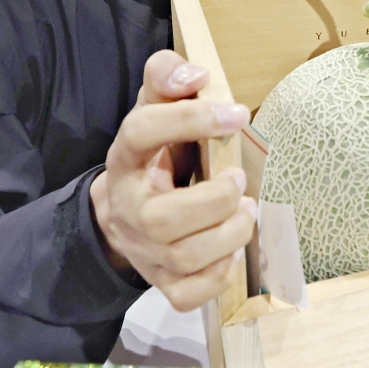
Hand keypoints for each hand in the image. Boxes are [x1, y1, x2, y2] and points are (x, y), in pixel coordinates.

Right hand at [90, 50, 255, 310]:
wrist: (122, 212)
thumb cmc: (153, 153)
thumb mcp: (154, 107)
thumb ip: (167, 77)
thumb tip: (196, 73)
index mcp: (125, 158)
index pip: (142, 132)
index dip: (191, 118)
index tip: (238, 113)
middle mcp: (128, 208)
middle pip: (163, 219)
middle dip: (215, 200)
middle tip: (239, 180)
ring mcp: (143, 250)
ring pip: (184, 257)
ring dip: (229, 234)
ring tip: (246, 211)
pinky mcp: (161, 282)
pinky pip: (189, 294)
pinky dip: (219, 275)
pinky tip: (232, 249)